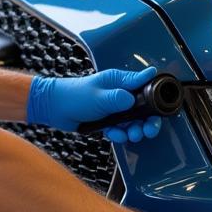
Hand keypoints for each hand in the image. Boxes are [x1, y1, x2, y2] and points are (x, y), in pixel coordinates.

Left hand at [27, 66, 162, 140]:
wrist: (53, 109)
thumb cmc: (74, 96)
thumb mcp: (100, 96)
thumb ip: (123, 92)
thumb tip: (147, 77)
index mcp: (120, 81)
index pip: (146, 87)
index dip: (155, 100)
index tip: (158, 112)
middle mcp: (120, 94)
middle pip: (144, 109)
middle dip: (147, 121)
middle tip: (147, 130)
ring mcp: (115, 108)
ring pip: (134, 121)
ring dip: (135, 130)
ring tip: (131, 135)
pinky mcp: (109, 120)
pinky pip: (121, 129)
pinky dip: (120, 134)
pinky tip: (114, 134)